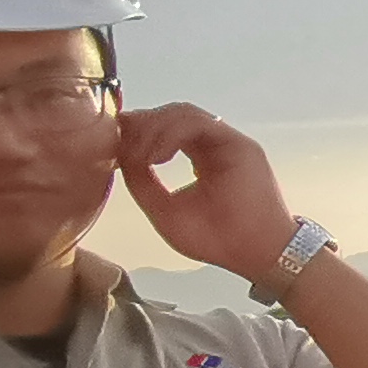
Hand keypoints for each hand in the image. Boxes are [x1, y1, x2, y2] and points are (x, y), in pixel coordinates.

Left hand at [112, 102, 304, 284]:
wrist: (256, 253)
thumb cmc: (218, 240)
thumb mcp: (165, 211)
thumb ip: (142, 183)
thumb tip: (121, 156)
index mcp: (201, 157)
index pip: (166, 130)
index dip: (138, 129)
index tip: (112, 140)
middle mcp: (214, 144)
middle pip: (172, 115)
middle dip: (141, 125)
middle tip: (119, 144)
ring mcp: (227, 142)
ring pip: (184, 114)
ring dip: (154, 129)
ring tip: (140, 157)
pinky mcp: (238, 144)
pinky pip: (199, 124)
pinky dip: (172, 134)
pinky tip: (157, 157)